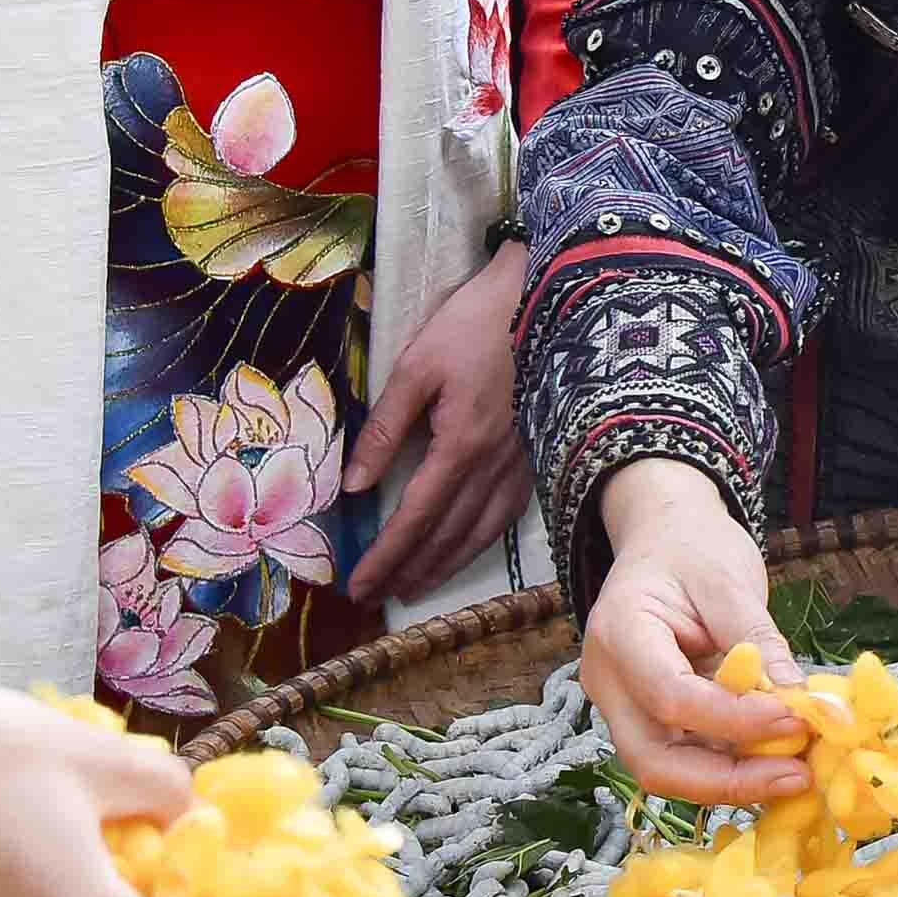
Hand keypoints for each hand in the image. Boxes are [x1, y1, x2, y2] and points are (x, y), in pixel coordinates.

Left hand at [348, 242, 533, 603]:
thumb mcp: (417, 367)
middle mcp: (494, 467)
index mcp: (460, 446)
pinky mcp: (538, 454)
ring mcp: (522, 464)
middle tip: (376, 598)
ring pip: (481, 533)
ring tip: (415, 586)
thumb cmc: (475, 325)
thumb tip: (352, 485)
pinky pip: (507, 515)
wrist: (545, 299)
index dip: (385, 556)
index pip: (414, 518)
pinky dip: (481, 541)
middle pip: (446, 536)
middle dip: (408, 571)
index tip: (357, 585)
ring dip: (445, 565)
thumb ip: (385, 429)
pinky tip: (468, 546)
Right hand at [578, 461, 813, 808]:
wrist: (665, 534)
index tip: (796, 720)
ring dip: (734, 781)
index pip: (670, 697)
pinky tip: (779, 764)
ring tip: (798, 774)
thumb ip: (759, 641)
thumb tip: (800, 700)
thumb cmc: (693, 547)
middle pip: (654, 761)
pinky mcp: (649, 719)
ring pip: (669, 770)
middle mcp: (609, 682)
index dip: (734, 719)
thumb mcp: (730, 580)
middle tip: (798, 778)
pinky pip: (685, 756)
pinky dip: (732, 766)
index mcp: (620, 633)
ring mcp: (623, 707)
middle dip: (728, 780)